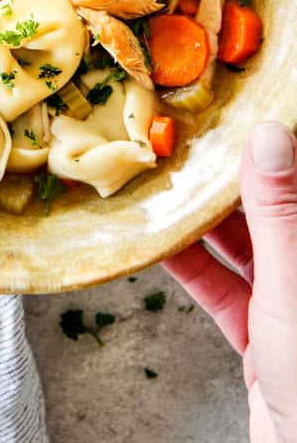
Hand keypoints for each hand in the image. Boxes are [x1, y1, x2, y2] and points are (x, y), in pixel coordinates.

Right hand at [164, 122, 296, 442]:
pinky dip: (190, 266)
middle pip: (270, 208)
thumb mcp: (293, 288)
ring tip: (163, 180)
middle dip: (227, 175)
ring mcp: (289, 304)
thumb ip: (279, 213)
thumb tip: (269, 135)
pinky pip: (222, 288)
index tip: (237, 106)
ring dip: (201, 218)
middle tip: (186, 138)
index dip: (272, 143)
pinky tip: (158, 240)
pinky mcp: (263, 337)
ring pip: (243, 245)